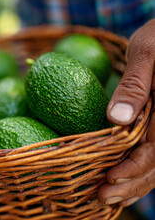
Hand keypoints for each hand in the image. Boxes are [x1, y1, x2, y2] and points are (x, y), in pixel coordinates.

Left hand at [98, 19, 154, 205]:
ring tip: (108, 198)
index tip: (110, 178)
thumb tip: (116, 119)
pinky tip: (120, 182)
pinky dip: (137, 172)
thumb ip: (135, 85)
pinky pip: (153, 154)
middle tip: (102, 197)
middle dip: (130, 184)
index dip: (134, 168)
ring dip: (133, 184)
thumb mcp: (148, 52)